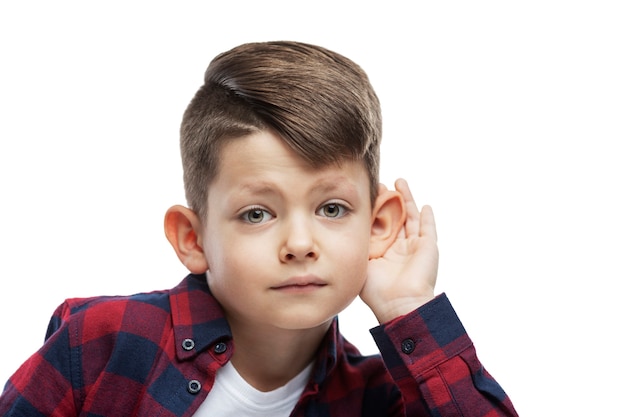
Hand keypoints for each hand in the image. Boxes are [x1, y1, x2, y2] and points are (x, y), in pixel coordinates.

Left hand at [360, 178, 438, 323]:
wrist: (398, 304)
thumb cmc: (377, 290)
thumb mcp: (362, 262)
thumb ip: (358, 245)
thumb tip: (345, 226)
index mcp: (382, 252)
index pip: (378, 224)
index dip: (374, 209)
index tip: (367, 192)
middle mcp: (398, 248)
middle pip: (395, 217)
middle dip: (389, 200)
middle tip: (381, 183)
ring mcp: (414, 247)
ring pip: (411, 217)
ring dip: (407, 200)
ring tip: (400, 181)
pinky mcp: (428, 248)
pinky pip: (429, 228)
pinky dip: (427, 217)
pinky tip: (424, 205)